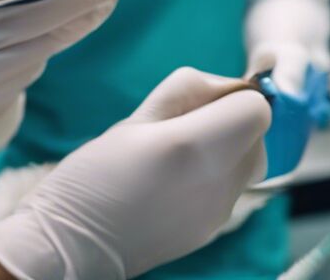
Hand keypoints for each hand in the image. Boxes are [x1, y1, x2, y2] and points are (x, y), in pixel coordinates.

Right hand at [0, 68, 270, 279]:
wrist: (71, 245)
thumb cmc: (93, 176)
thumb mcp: (133, 119)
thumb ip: (186, 91)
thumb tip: (226, 84)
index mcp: (193, 146)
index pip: (257, 110)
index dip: (235, 98)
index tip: (206, 103)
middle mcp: (216, 181)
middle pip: (258, 137)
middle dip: (232, 123)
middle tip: (189, 127)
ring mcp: (217, 211)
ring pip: (248, 165)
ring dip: (226, 151)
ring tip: (179, 157)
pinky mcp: (210, 230)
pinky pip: (230, 190)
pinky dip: (214, 178)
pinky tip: (174, 183)